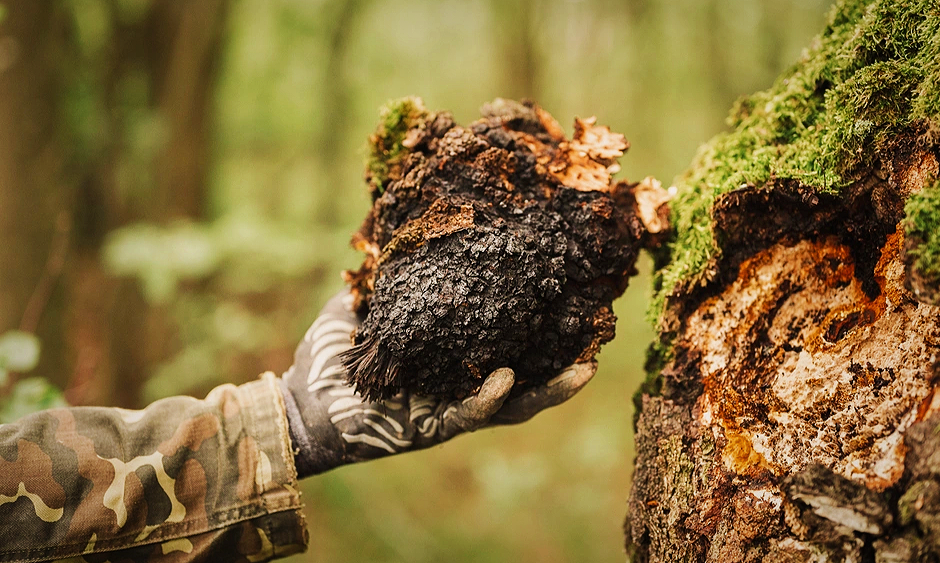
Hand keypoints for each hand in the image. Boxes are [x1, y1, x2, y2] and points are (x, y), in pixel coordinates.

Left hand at [279, 290, 595, 476]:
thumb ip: (392, 274)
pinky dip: (490, 397)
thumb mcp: (369, 304)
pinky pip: (470, 414)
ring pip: (515, 404)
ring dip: (551, 389)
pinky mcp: (434, 429)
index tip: (573, 295)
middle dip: (566, 361)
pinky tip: (507, 377)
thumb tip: (407, 226)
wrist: (301, 402)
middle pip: (529, 375)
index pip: (508, 340)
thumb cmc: (333, 355)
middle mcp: (463, 383)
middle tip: (599, 337)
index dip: (542, 325)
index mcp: (456, 355)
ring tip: (584, 367)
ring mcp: (453, 409)